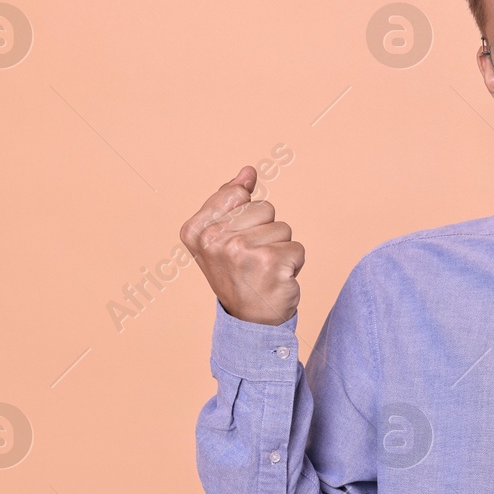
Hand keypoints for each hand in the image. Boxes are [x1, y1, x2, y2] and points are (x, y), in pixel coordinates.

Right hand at [179, 166, 305, 325]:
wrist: (249, 321)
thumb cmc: (238, 275)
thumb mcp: (222, 236)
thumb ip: (232, 200)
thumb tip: (248, 171)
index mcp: (196, 230)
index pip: (237, 193)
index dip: (245, 216)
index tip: (235, 242)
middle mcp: (214, 239)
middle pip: (264, 207)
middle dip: (265, 231)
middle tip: (252, 260)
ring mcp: (242, 250)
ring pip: (283, 227)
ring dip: (280, 248)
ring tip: (264, 269)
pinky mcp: (271, 263)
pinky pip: (297, 247)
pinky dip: (293, 264)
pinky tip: (276, 279)